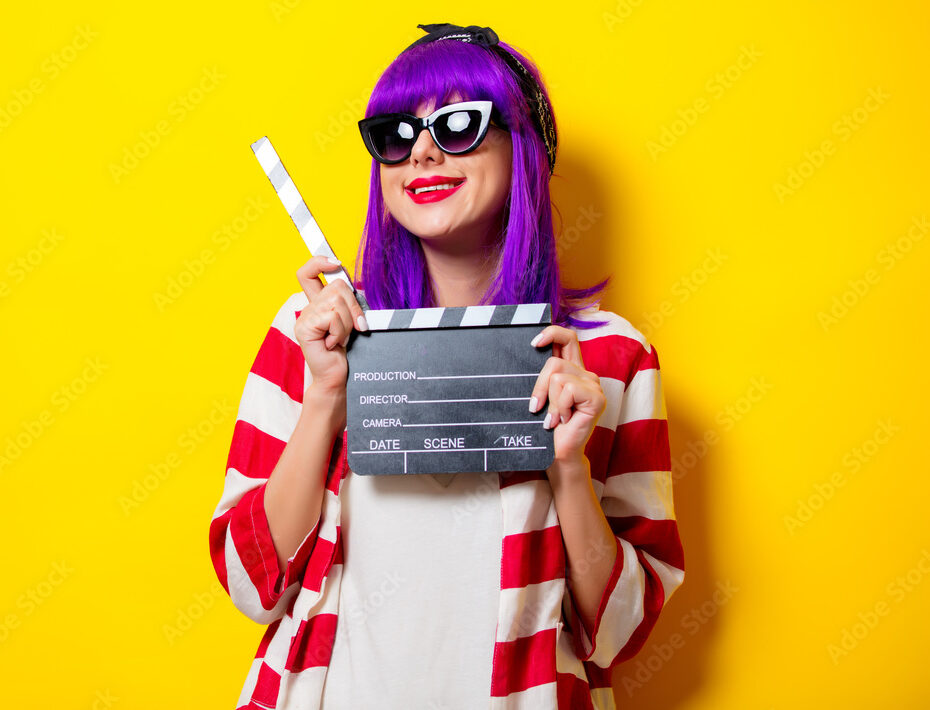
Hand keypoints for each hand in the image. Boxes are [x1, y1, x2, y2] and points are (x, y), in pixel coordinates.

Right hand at [294, 256, 367, 393]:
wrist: (338, 377)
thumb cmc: (348, 351)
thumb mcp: (351, 321)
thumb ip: (348, 303)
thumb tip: (356, 286)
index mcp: (317, 303)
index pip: (308, 272)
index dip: (319, 261)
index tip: (336, 262)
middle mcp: (308, 308)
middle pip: (336, 287)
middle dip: (353, 306)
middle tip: (354, 328)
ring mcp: (304, 318)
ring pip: (337, 302)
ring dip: (348, 323)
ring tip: (341, 339)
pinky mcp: (304, 328)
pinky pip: (332, 317)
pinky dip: (340, 331)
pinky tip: (333, 344)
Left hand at [528, 325, 605, 465]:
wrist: (559, 453)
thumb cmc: (548, 426)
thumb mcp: (542, 396)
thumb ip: (542, 376)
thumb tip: (529, 353)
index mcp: (572, 369)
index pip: (568, 338)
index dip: (552, 333)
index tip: (534, 344)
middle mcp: (585, 374)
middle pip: (554, 361)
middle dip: (538, 386)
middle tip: (535, 407)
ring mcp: (593, 385)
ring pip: (557, 377)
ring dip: (550, 402)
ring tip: (554, 418)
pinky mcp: (597, 397)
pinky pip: (568, 390)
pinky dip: (560, 408)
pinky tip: (564, 420)